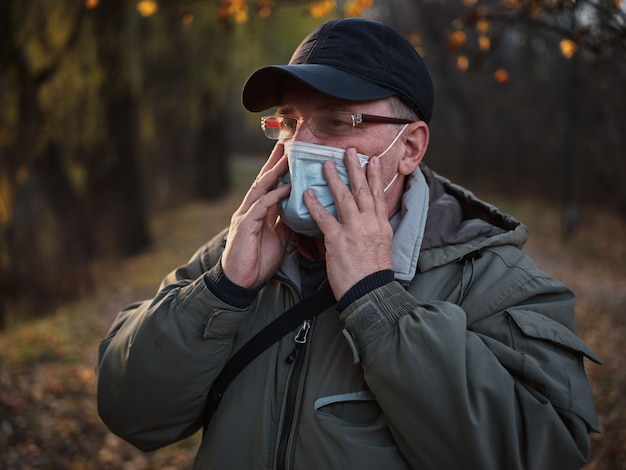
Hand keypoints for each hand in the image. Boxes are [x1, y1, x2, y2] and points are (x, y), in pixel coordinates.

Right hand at [221, 143, 291, 288]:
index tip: (291, 154)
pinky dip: (274, 196)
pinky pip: (261, 207)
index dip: (280, 170)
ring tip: (288, 158)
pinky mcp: (245, 226)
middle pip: (264, 180)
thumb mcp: (279, 239)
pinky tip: (286, 188)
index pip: (271, 186)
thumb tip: (303, 213)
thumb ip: (287, 224)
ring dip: (275, 172)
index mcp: (259, 212)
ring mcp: (246, 216)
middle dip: (275, 162)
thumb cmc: (258, 261)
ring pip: (261, 188)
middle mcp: (251, 209)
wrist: (241, 282)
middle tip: (286, 144)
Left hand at [304, 150, 393, 298]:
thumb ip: (375, 231)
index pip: (378, 195)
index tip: (372, 161)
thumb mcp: (383, 248)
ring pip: (344, 198)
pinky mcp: (337, 240)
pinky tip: (307, 193)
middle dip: (355, 168)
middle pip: (362, 190)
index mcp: (382, 226)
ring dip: (334, 178)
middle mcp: (370, 224)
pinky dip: (314, 203)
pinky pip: (324, 217)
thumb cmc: (374, 275)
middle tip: (349, 151)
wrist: (370, 293)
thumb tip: (369, 220)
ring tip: (326, 163)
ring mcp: (354, 230)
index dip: (375, 176)